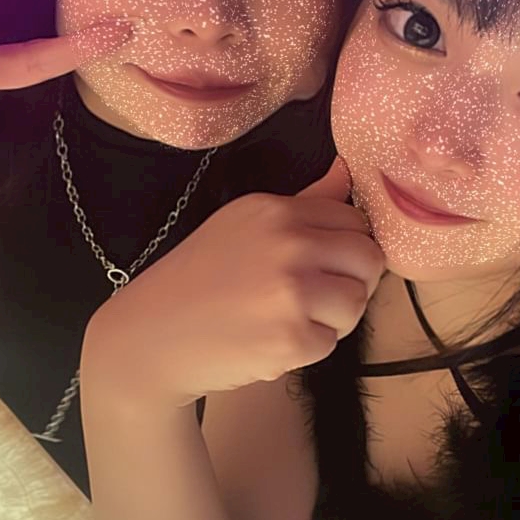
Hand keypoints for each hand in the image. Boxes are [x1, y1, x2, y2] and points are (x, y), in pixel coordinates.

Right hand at [82, 158, 384, 404]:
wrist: (150, 336)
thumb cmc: (198, 279)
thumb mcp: (244, 224)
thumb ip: (304, 202)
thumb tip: (346, 170)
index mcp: (276, 210)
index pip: (354, 220)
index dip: (347, 247)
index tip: (324, 264)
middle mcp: (288, 244)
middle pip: (369, 259)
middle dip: (353, 282)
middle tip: (318, 297)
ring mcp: (291, 292)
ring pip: (357, 303)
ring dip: (333, 319)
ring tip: (293, 319)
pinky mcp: (291, 338)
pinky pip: (331, 343)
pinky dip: (308, 349)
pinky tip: (272, 341)